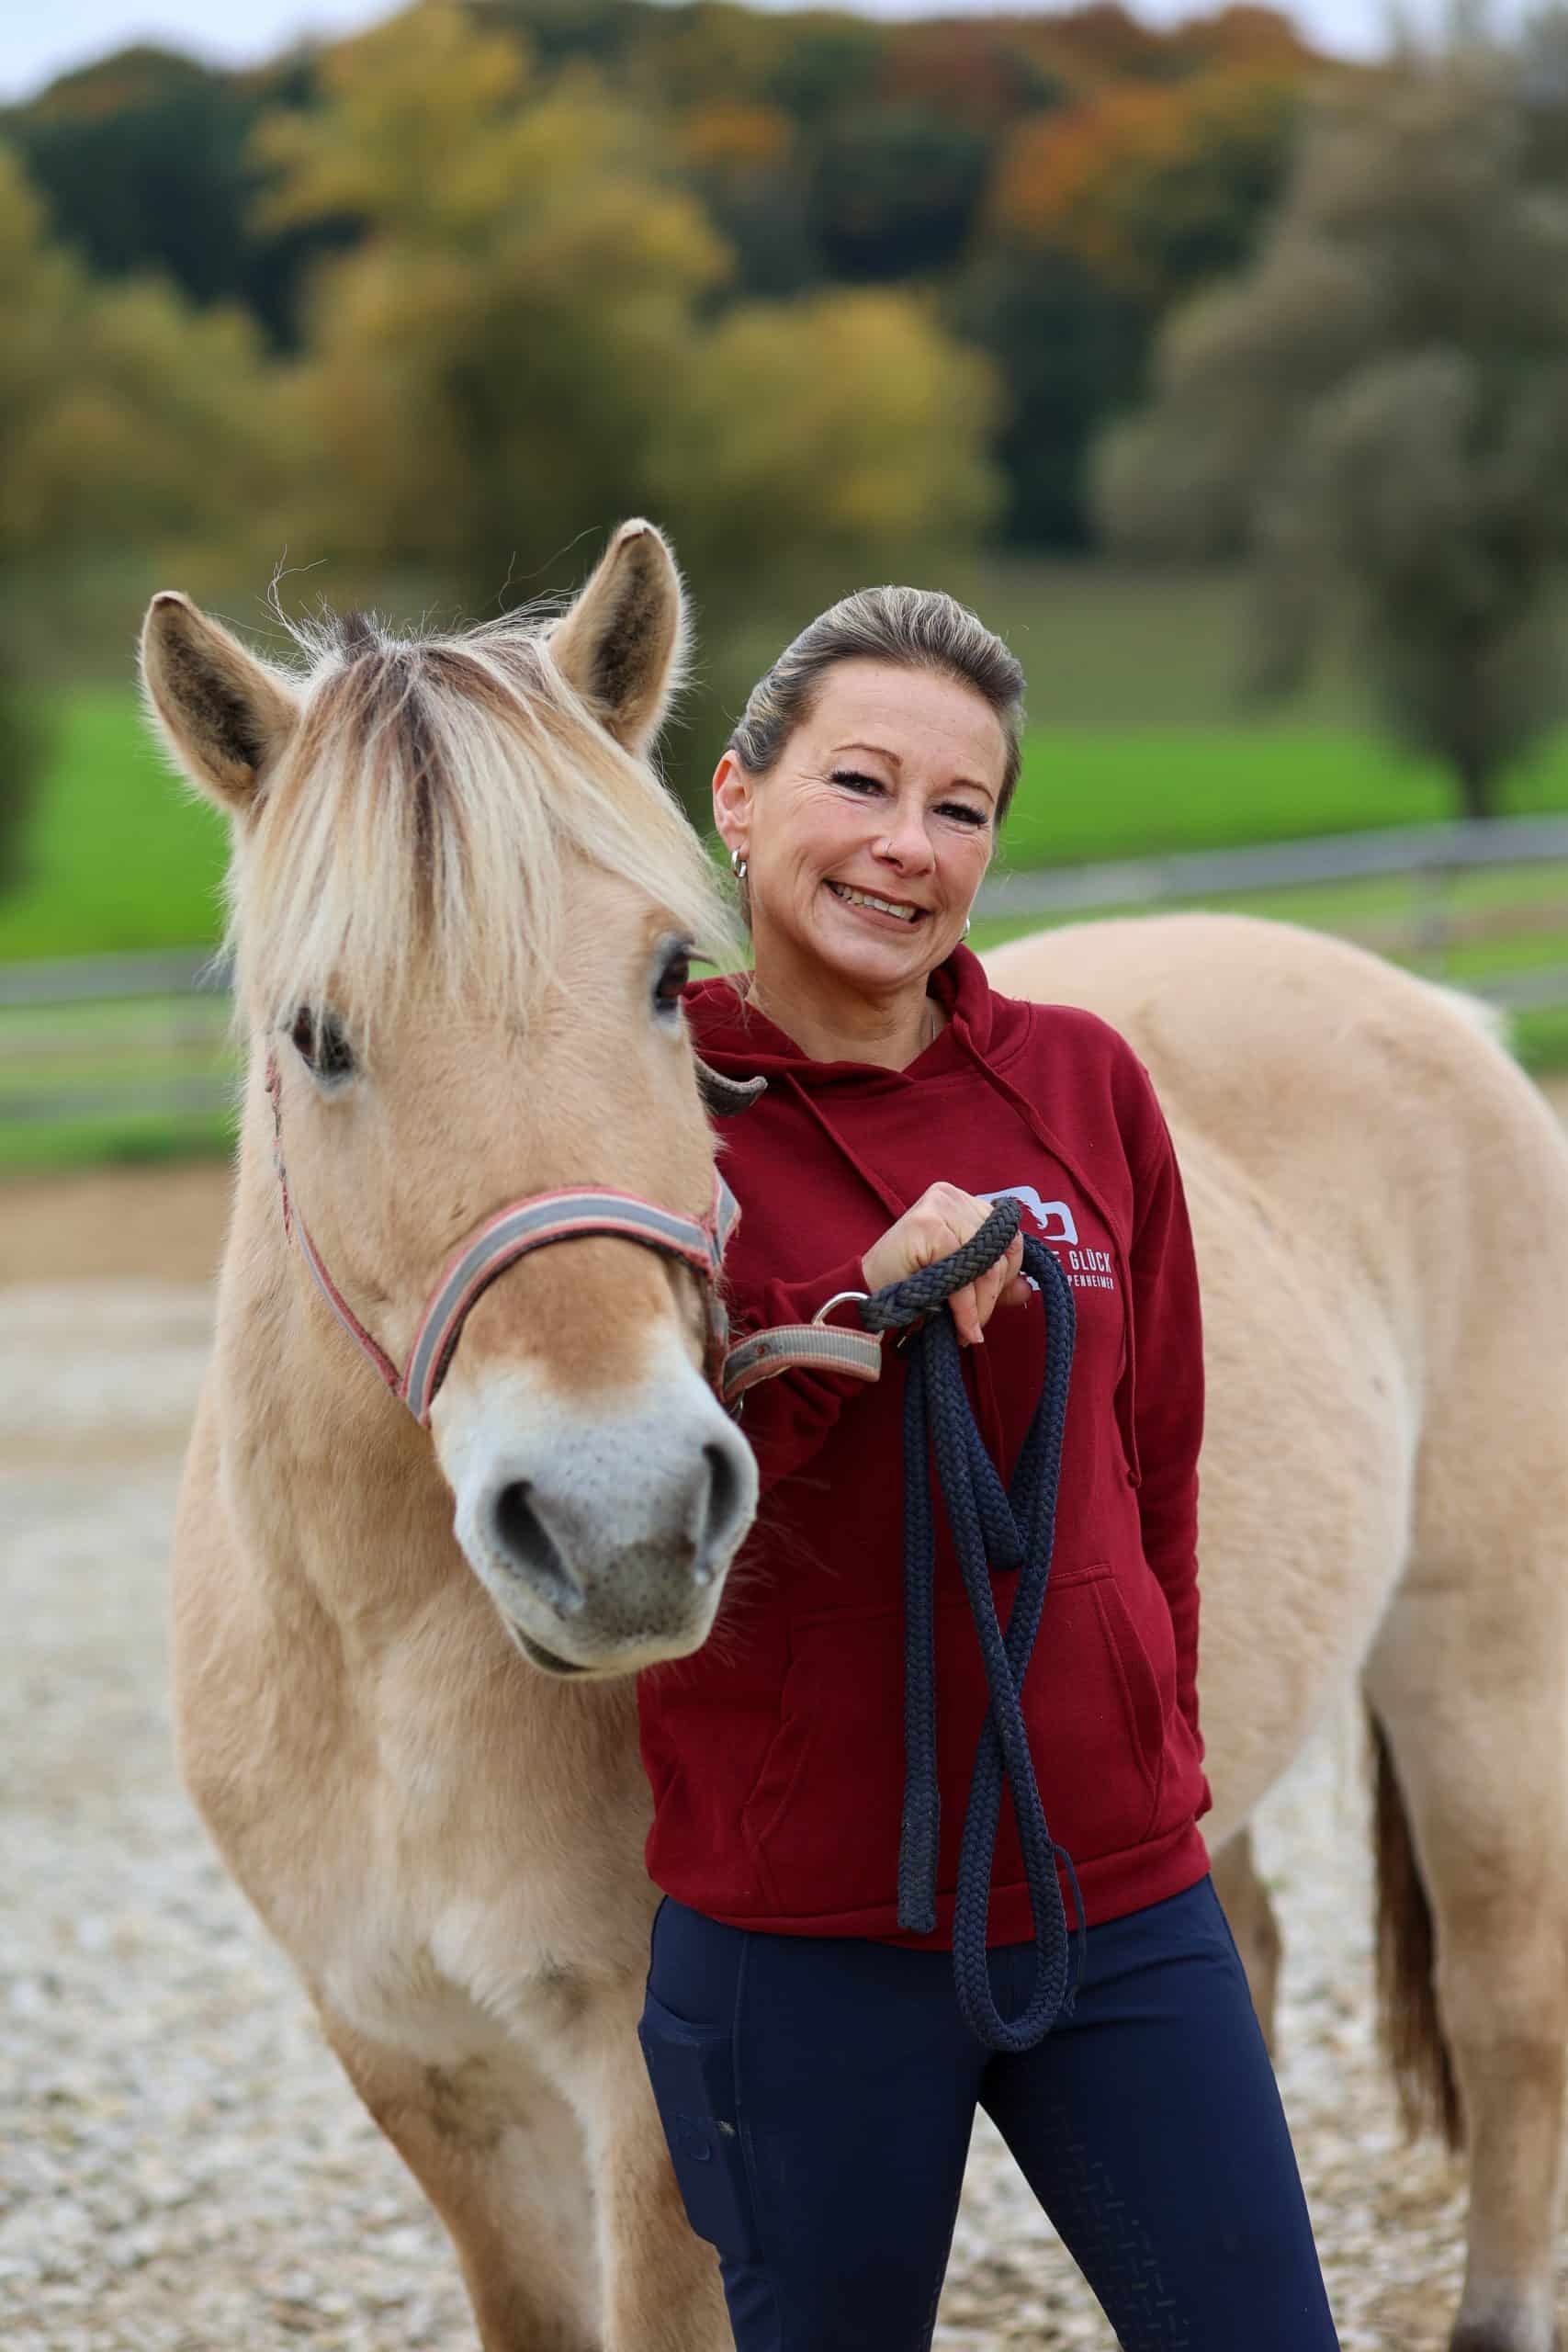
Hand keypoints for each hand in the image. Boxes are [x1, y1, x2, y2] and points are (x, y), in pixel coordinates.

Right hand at [860, 1183, 1030, 1347]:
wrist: (863, 1295)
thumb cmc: (910, 1287)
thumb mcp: (960, 1283)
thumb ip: (993, 1283)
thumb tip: (1027, 1290)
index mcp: (964, 1203)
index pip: (1008, 1236)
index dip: (1006, 1274)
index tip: (986, 1304)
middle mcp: (953, 1196)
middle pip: (1001, 1247)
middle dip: (991, 1294)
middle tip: (973, 1326)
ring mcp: (941, 1204)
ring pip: (986, 1260)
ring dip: (980, 1305)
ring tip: (965, 1330)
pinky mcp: (929, 1222)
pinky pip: (963, 1269)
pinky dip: (965, 1305)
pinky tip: (959, 1326)